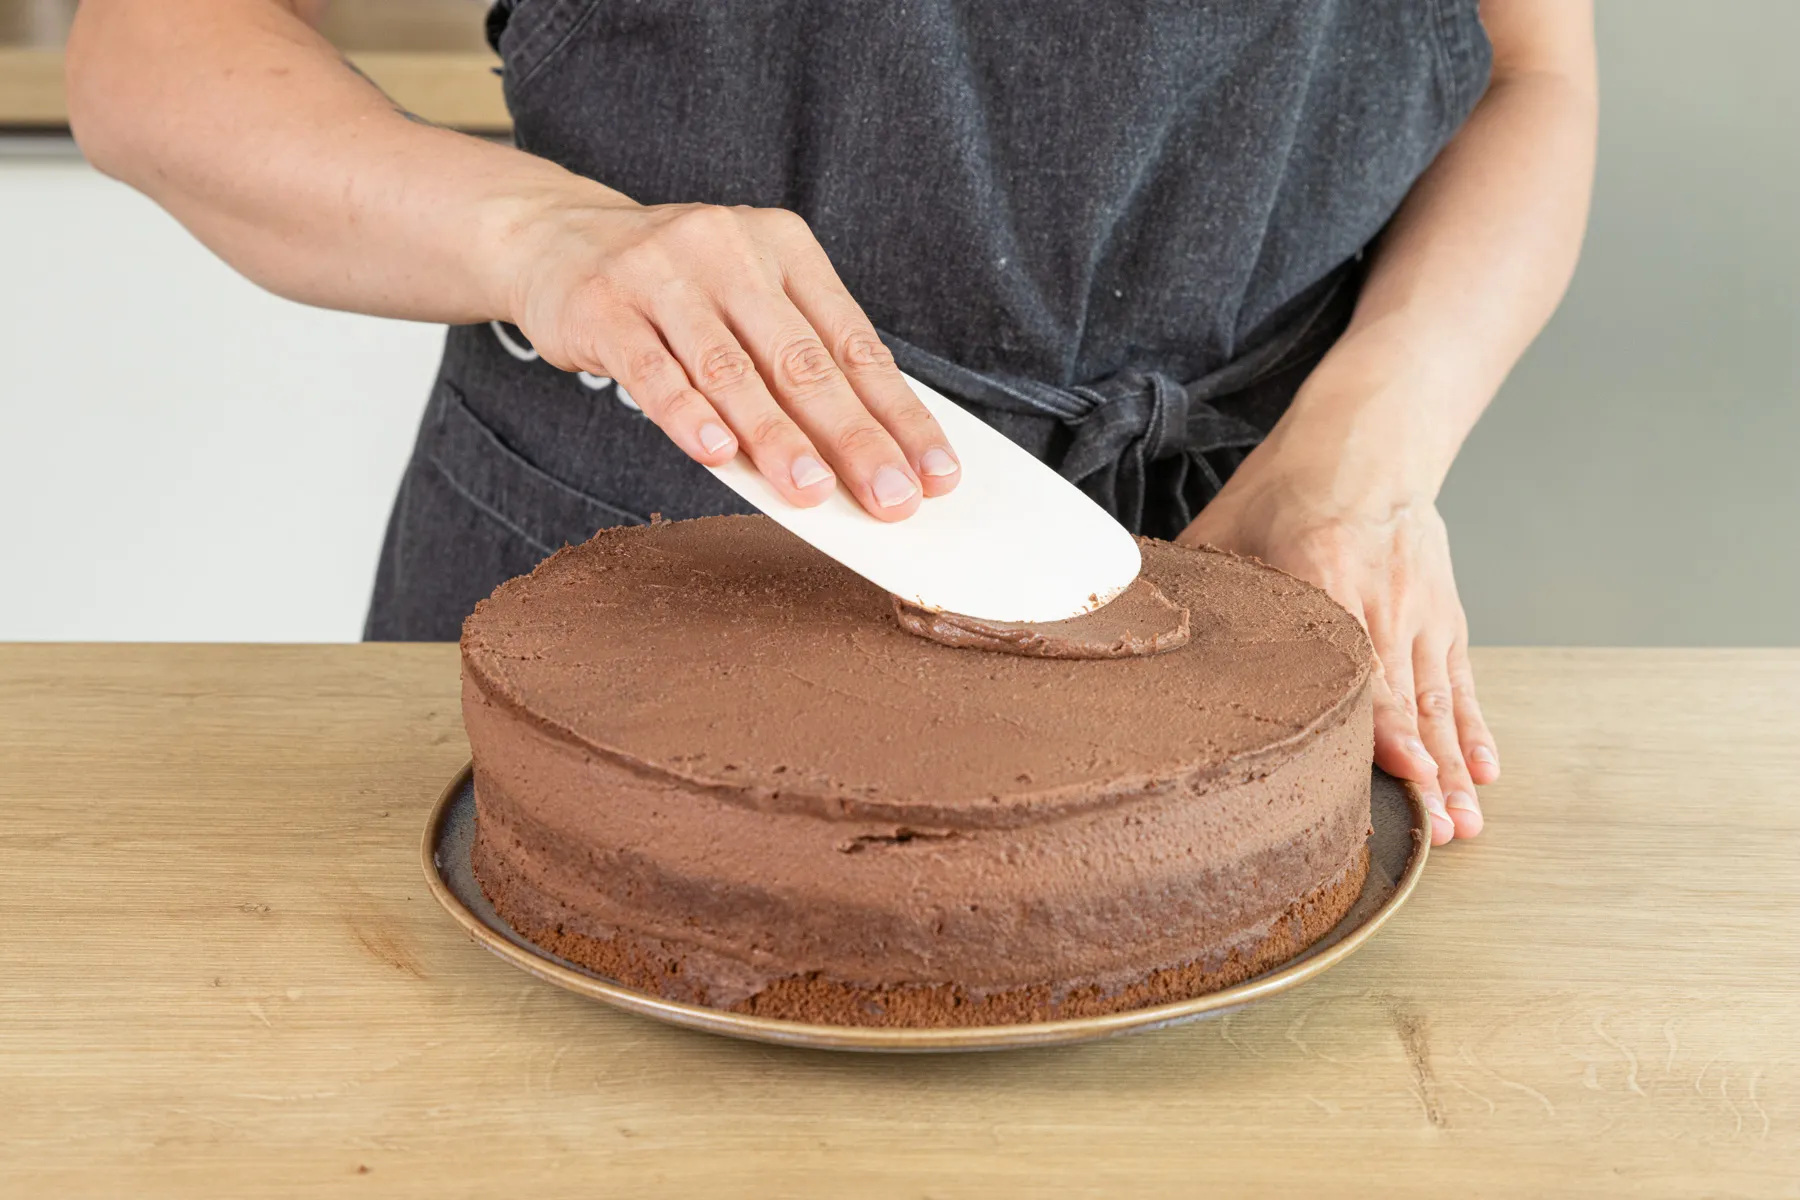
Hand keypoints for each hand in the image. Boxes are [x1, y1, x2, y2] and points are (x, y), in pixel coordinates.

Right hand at [504, 186, 960, 518]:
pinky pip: (653, 370)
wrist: (554, 238)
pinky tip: (717, 455)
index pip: (855, 345)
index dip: (899, 415)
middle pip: (803, 361)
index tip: (935, 474)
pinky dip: (688, 414)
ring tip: (814, 491)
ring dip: (777, 438)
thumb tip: (866, 459)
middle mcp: (731, 250)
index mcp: (786, 248)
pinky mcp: (604, 307)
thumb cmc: (675, 290)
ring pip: (731, 369)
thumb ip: (797, 363)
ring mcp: (664, 274)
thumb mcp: (748, 300)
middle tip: (892, 499)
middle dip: (855, 438)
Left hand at [1178, 468, 1498, 846]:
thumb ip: (1185, 584)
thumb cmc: (1288, 486)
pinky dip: (1475, 729)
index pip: (1358, 664)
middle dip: (1428, 772)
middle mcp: (1382, 601)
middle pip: (1408, 700)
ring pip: (1441, 701)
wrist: (1368, 442)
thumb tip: (1122, 631)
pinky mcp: (1443, 617)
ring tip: (1464, 824)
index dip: (1383, 726)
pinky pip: (1461, 681)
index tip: (1403, 772)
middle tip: (1439, 831)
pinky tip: (1484, 772)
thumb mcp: (1225, 527)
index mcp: (1324, 574)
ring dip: (1456, 767)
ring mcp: (1420, 613)